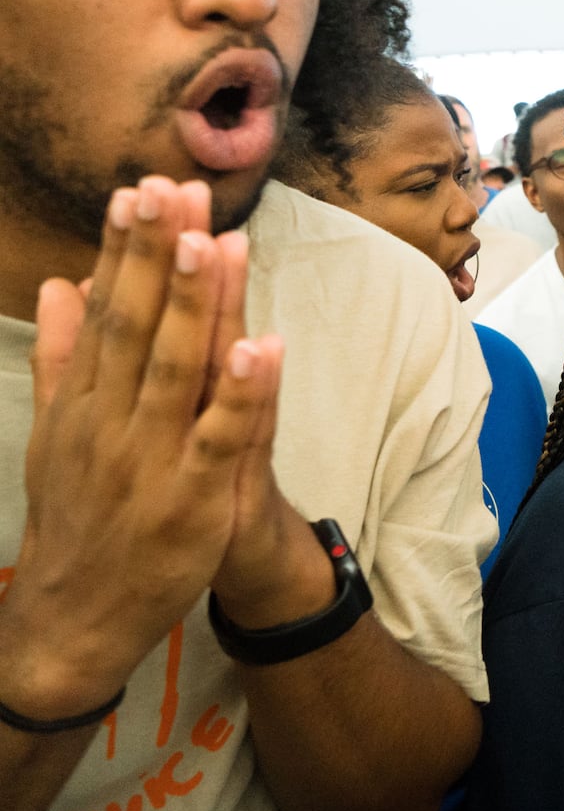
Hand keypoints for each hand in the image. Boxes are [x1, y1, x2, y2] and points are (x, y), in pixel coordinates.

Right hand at [1, 178, 278, 714]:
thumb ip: (65, 357)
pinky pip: (220, 439)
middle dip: (157, 257)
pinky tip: (257, 347)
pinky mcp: (192, 500)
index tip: (139, 191)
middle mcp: (110, 421)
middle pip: (139, 326)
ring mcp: (150, 460)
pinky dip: (239, 394)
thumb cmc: (79, 515)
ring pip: (178, 370)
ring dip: (195, 306)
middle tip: (174, 190)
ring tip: (211, 243)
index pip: (108, 311)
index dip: (124, 251)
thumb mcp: (59, 432)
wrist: (74, 621)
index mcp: (84, 402)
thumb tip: (61, 283)